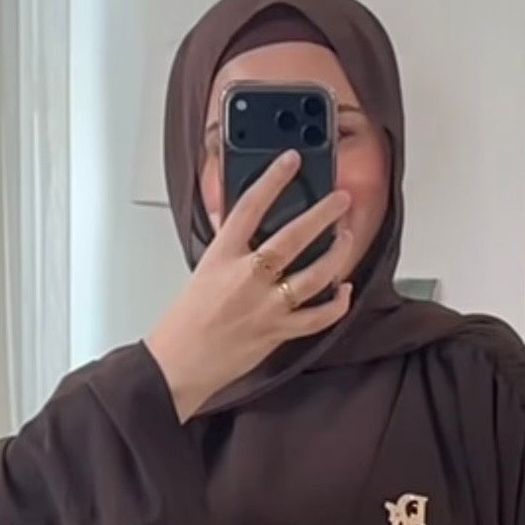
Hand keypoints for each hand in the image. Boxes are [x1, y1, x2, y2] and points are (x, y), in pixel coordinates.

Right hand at [145, 154, 354, 420]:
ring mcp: (265, 306)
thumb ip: (230, 250)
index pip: (250, 206)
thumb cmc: (186, 322)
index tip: (291, 160)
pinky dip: (335, 304)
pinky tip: (344, 290)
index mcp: (223, 256)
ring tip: (346, 237)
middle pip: (292, 237)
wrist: (179, 364)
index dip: (273, 179)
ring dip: (336, 254)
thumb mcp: (204, 271)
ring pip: (313, 276)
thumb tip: (252, 231)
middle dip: (322, 214)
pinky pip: (316, 318)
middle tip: (341, 199)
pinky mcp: (276, 332)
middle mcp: (247, 277)